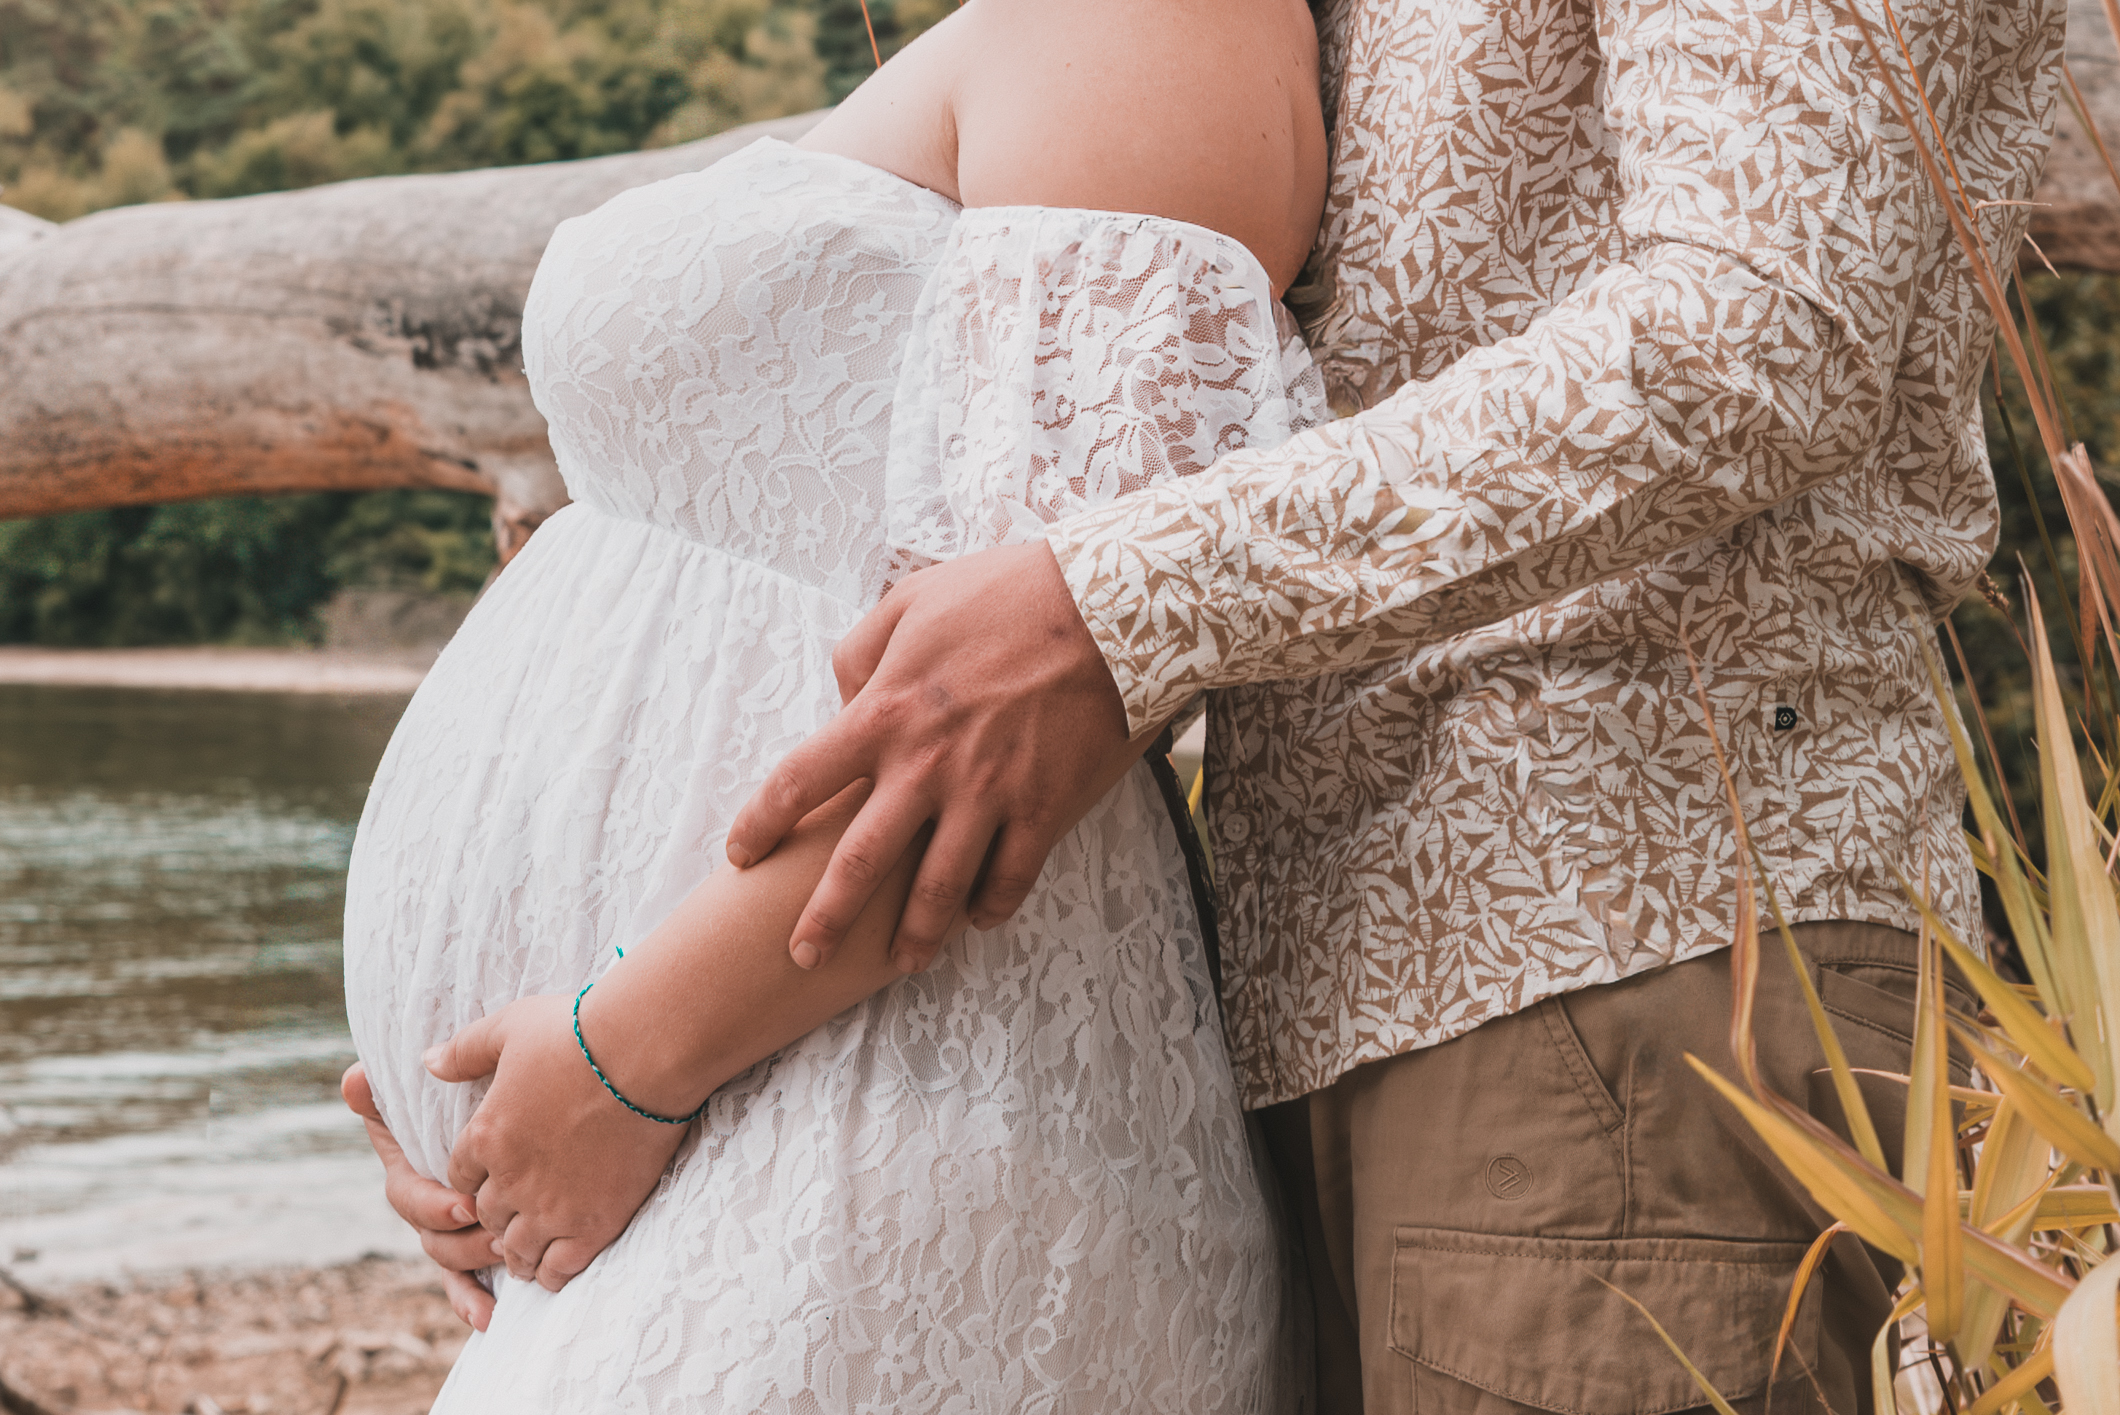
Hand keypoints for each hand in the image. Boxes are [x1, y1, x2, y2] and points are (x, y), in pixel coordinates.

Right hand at [340, 1062, 498, 1331]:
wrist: (494, 1098)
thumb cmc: (460, 1088)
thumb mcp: (427, 1086)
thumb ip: (390, 1089)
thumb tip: (354, 1079)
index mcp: (409, 1168)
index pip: (408, 1196)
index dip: (434, 1205)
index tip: (466, 1206)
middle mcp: (425, 1203)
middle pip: (432, 1237)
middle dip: (463, 1241)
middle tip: (499, 1236)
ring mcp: (448, 1227)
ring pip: (451, 1260)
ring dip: (476, 1264)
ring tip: (508, 1255)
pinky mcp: (474, 1243)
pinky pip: (466, 1282)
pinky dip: (472, 1302)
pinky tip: (489, 1317)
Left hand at [430, 993, 689, 1292]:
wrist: (644, 1054)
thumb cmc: (578, 1032)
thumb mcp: (509, 1027)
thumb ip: (465, 1050)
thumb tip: (426, 1062)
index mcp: (484, 1135)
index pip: (460, 1175)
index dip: (475, 1175)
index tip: (495, 1172)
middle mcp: (509, 1180)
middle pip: (486, 1215)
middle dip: (495, 1215)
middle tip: (513, 1213)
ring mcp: (551, 1207)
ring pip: (516, 1250)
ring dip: (517, 1251)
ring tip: (529, 1250)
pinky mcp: (594, 1223)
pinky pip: (559, 1268)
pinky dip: (551, 1274)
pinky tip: (557, 1268)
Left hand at [724, 540, 1132, 972]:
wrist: (1107, 608)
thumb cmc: (1007, 593)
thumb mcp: (911, 599)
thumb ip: (860, 651)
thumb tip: (842, 698)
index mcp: (884, 712)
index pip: (798, 780)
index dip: (760, 823)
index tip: (741, 854)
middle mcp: (926, 766)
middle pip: (858, 861)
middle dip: (824, 918)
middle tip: (802, 955)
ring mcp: (987, 794)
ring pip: (937, 889)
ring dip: (915, 935)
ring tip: (901, 963)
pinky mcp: (1043, 809)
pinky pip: (1011, 877)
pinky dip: (992, 906)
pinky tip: (979, 919)